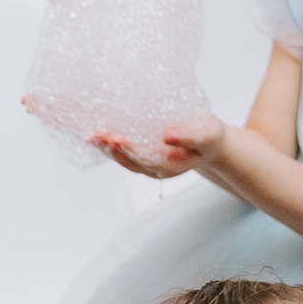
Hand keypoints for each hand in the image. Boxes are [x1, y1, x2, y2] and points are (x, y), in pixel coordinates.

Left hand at [93, 114, 225, 177]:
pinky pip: (123, 154)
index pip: (147, 159)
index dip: (131, 150)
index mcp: (172, 166)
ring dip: (107, 149)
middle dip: (113, 149)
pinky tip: (96, 138)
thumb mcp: (206, 135)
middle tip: (99, 135)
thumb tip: (167, 135)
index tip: (116, 139)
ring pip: (124, 160)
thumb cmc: (209, 136)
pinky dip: (109, 146)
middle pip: (131, 161)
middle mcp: (157, 169)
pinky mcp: (143, 157)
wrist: (209, 142)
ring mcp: (149, 165)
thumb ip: (188, 137)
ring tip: (93, 137)